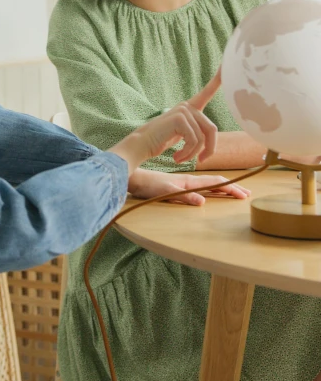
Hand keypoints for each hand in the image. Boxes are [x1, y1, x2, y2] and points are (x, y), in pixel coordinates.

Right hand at [109, 70, 220, 175]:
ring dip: (193, 154)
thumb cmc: (162, 140)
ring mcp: (183, 110)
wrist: (142, 144)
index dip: (219, 79)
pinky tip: (176, 157)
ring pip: (202, 138)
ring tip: (180, 158)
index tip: (226, 66)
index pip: (207, 92)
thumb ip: (197, 132)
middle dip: (209, 149)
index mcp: (190, 107)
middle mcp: (188, 106)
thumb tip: (212, 142)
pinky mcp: (180, 118)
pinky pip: (194, 141)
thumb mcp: (183, 134)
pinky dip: (187, 153)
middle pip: (211, 130)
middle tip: (201, 161)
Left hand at [128, 168, 250, 205]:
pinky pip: (200, 186)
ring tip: (234, 191)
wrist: (134, 178)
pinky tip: (211, 191)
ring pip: (208, 183)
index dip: (230, 188)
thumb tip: (202, 202)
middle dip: (231, 188)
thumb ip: (183, 196)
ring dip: (223, 187)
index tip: (244, 193)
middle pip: (215, 182)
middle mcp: (189, 181)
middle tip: (247, 193)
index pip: (214, 183)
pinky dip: (210, 188)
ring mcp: (184, 183)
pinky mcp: (178, 186)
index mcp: (189, 182)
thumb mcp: (165, 192)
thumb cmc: (147, 186)